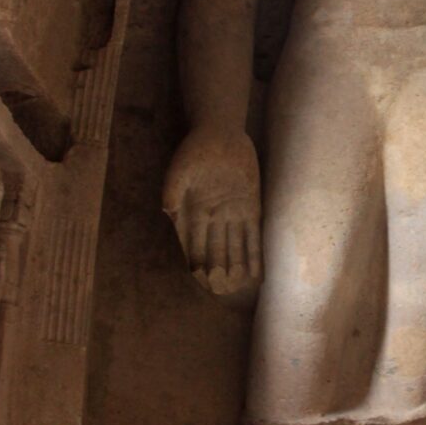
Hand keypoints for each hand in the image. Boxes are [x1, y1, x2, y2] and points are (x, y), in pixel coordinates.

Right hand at [164, 128, 261, 302]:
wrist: (221, 133)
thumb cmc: (196, 150)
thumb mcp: (181, 167)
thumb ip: (173, 188)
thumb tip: (166, 209)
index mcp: (195, 212)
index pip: (194, 244)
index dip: (196, 261)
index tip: (198, 278)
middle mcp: (215, 218)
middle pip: (216, 251)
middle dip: (218, 270)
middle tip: (221, 290)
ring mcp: (234, 214)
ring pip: (236, 247)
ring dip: (238, 267)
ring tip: (240, 286)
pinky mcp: (252, 207)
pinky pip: (255, 235)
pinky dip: (256, 253)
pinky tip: (259, 270)